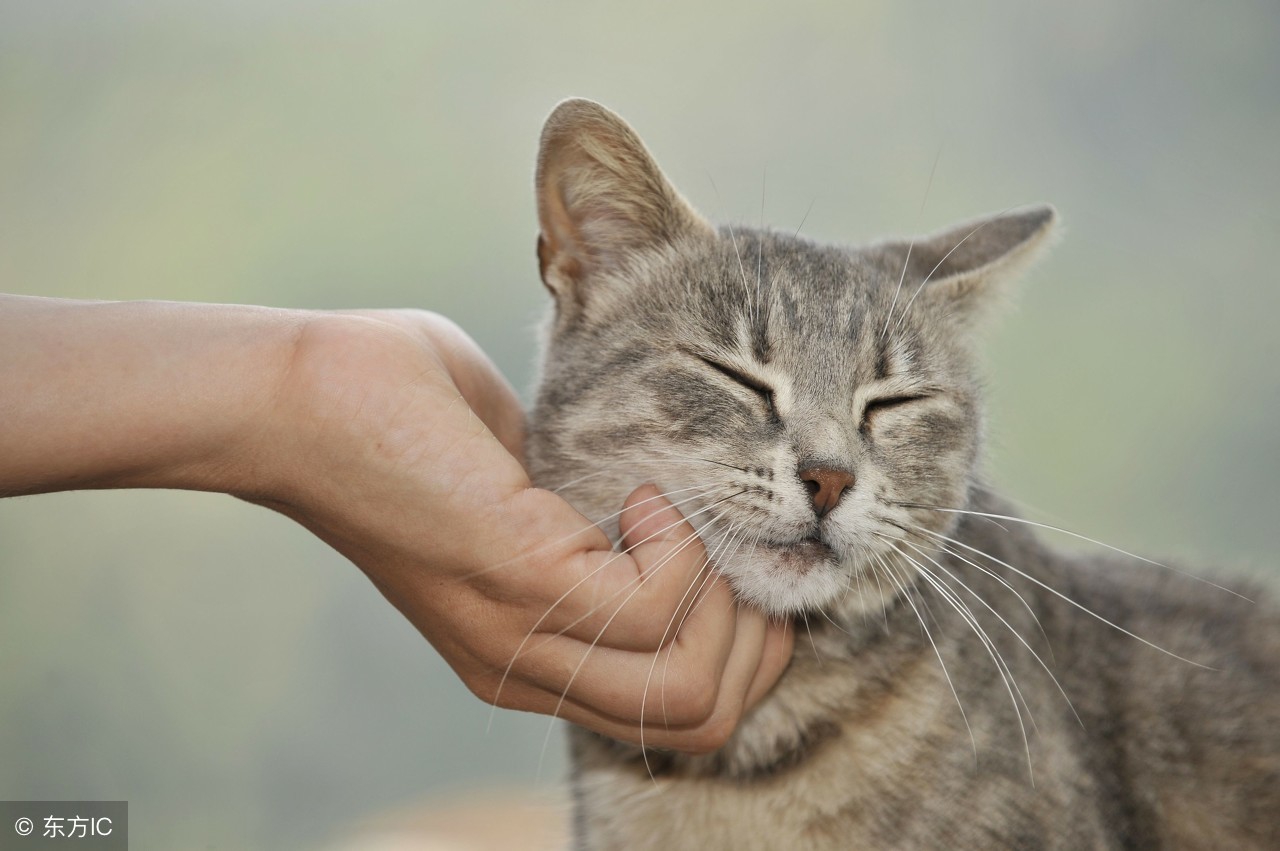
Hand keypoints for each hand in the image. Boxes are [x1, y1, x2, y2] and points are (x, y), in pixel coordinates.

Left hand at [258, 310, 794, 750]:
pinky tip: (632, 490)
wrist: (295, 398)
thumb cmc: (402, 416)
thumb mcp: (523, 479)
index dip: (738, 649)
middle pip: (698, 725)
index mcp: (530, 650)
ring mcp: (521, 634)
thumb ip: (589, 499)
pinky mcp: (520, 580)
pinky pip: (650, 607)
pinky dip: (674, 544)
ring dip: (721, 594)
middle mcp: (527, 665)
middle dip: (754, 637)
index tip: (731, 560)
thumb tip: (665, 476)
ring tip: (671, 514)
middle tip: (723, 544)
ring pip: (686, 692)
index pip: (674, 714)